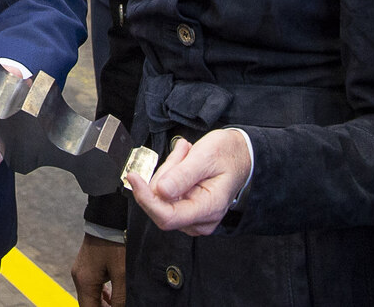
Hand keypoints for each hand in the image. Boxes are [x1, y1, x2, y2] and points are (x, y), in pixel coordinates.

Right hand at [71, 234, 125, 306]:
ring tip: (117, 305)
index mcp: (85, 282)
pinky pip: (90, 287)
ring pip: (89, 297)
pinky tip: (110, 296)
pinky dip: (100, 295)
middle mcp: (78, 278)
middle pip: (88, 304)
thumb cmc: (114, 245)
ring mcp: (80, 272)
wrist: (106, 221)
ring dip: (102, 304)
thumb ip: (120, 296)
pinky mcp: (84, 267)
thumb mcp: (121, 273)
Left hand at [126, 130, 250, 236]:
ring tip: (186, 157)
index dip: (145, 199)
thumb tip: (160, 191)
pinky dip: (170, 176)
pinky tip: (184, 165)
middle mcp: (200, 220)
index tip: (133, 177)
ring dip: (168, 173)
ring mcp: (193, 217)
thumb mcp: (205, 156)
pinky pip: (165, 195)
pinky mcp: (186, 210)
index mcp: (208, 208)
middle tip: (181, 154)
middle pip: (161, 204)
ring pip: (161, 197)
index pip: (167, 216)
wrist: (241, 156)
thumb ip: (182, 175)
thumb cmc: (228, 155)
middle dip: (164, 175)